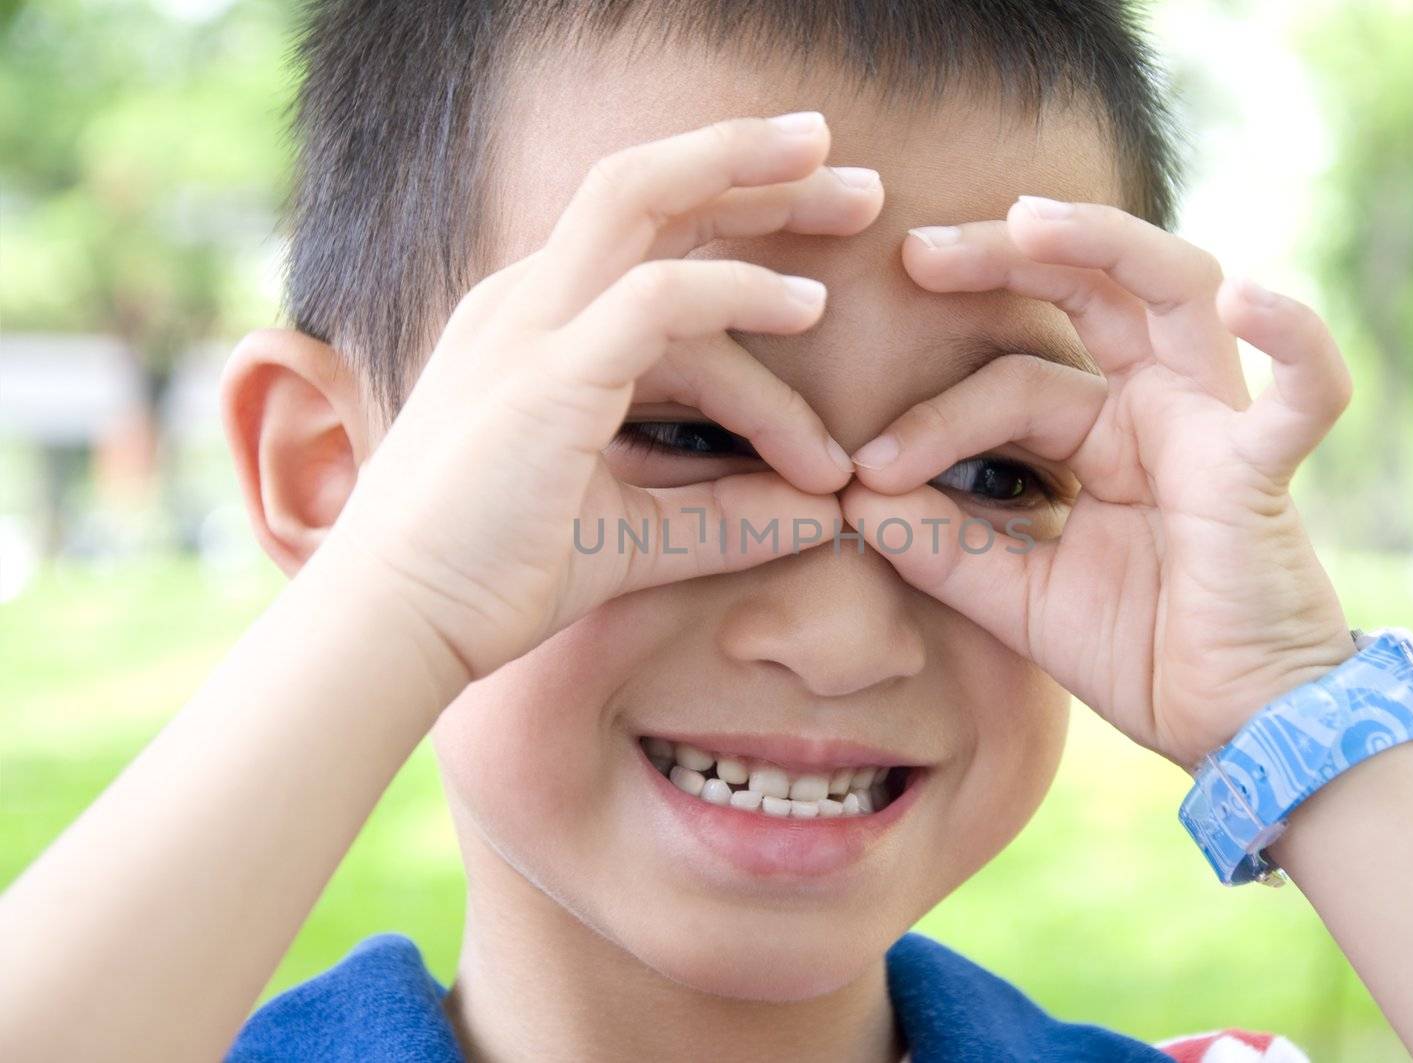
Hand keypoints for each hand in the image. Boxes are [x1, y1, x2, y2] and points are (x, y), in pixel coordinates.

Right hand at [328, 113, 881, 681]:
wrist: (396, 627)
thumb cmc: (493, 577)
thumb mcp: (632, 533)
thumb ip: (726, 517)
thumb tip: (828, 515)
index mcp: (534, 326)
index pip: (645, 241)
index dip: (738, 227)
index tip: (824, 255)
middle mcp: (526, 302)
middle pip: (647, 187)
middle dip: (753, 163)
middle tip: (860, 175)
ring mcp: (527, 327)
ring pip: (645, 201)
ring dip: (758, 189)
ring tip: (863, 205)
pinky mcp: (544, 375)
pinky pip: (656, 298)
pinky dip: (741, 293)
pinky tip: (810, 307)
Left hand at [843, 199, 1356, 768]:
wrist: (1232, 726)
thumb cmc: (1137, 650)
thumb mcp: (1015, 595)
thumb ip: (939, 546)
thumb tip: (848, 497)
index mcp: (1104, 433)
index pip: (1014, 383)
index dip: (935, 416)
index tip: (864, 467)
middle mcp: (1158, 408)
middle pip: (1089, 289)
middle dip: (1005, 257)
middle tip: (915, 252)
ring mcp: (1214, 426)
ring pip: (1177, 290)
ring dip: (1106, 243)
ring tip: (1024, 221)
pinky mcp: (1264, 469)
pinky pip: (1306, 394)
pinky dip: (1295, 342)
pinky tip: (1249, 298)